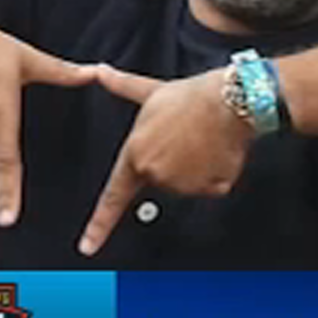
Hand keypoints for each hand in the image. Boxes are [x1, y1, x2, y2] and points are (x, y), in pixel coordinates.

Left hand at [80, 65, 254, 255]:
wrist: (230, 101)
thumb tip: (100, 71)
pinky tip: (218, 152)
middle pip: (161, 180)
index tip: (87, 246)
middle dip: (171, 163)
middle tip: (183, 138)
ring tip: (201, 141)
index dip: (98, 225)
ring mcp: (183, 183)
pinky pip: (211, 186)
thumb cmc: (191, 96)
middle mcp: (156, 173)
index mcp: (136, 154)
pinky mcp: (210, 187)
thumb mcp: (151, 91)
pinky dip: (216, 173)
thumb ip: (122, 86)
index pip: (114, 196)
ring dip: (195, 168)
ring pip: (187, 184)